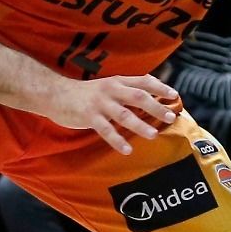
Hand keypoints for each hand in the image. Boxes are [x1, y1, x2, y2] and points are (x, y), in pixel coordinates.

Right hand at [38, 74, 180, 154]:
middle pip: (138, 97)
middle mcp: (111, 90)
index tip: (174, 95)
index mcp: (117, 82)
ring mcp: (100, 104)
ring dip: (140, 125)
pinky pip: (106, 130)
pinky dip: (117, 140)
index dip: (159, 88)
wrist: (56, 94)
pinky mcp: (89, 116)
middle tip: (170, 117)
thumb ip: (126, 89)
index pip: (143, 82)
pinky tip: (127, 149)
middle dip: (156, 107)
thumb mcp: (107, 86)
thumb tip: (151, 93)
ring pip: (124, 115)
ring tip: (153, 135)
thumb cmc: (85, 93)